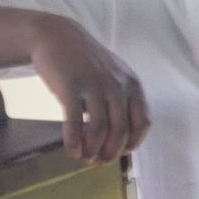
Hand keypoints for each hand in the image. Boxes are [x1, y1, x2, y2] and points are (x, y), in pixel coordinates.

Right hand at [25, 14, 150, 163]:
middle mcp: (116, 85)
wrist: (56, 36)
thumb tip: (122, 138)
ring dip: (91, 150)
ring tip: (83, 158)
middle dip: (110, 153)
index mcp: (132, 85)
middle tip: (98, 162)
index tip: (120, 152)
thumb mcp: (114, 76)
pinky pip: (74, 121)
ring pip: (98, 130)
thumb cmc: (86, 63)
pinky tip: (71, 149)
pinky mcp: (70, 87)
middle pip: (120, 131)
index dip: (133, 143)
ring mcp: (93, 85)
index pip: (143, 123)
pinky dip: (73, 141)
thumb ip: (121, 101)